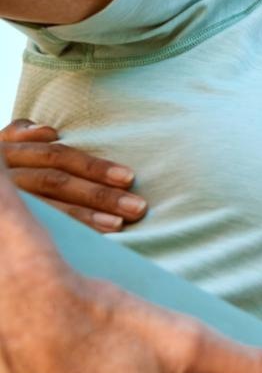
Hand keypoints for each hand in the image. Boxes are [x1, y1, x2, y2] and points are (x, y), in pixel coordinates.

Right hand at [1, 120, 146, 232]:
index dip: (92, 166)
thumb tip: (48, 131)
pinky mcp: (4, 214)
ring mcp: (3, 197)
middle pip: (55, 182)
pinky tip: (92, 241)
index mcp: (6, 148)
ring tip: (119, 225)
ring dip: (84, 217)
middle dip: (99, 195)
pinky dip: (66, 232)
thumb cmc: (0, 167)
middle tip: (137, 207)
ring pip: (45, 208)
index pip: (56, 157)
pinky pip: (34, 228)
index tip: (129, 177)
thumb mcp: (4, 145)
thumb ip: (22, 133)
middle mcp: (3, 173)